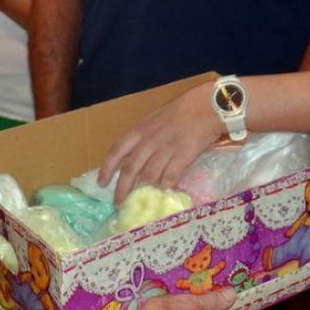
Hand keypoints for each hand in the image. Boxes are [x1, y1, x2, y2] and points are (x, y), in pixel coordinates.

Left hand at [99, 82, 223, 203]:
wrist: (208, 106)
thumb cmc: (183, 110)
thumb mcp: (156, 119)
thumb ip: (145, 136)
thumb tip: (136, 157)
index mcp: (140, 130)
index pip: (117, 151)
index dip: (107, 169)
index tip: (102, 183)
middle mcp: (150, 140)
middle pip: (130, 169)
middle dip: (122, 189)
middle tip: (118, 203)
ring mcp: (166, 149)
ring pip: (148, 176)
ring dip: (143, 192)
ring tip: (141, 203)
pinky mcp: (183, 156)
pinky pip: (170, 178)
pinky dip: (165, 188)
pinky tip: (164, 195)